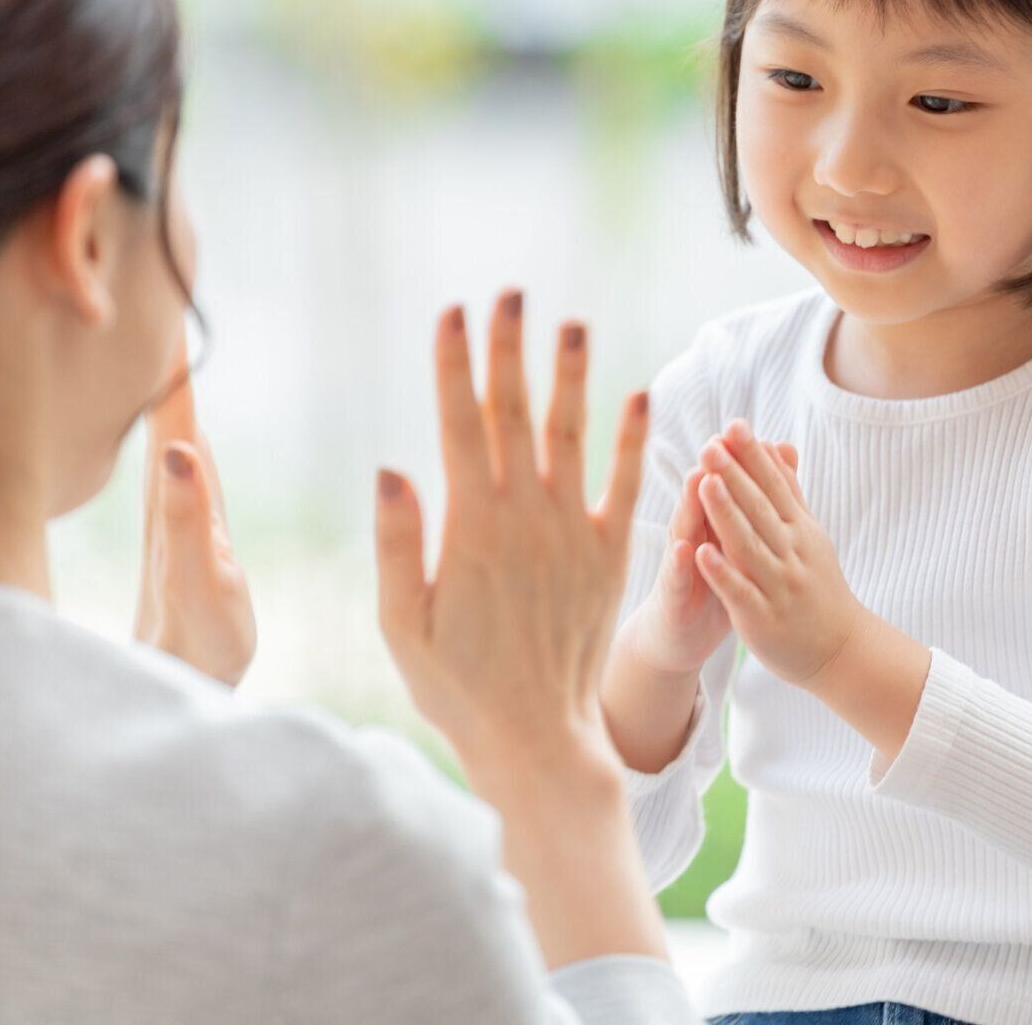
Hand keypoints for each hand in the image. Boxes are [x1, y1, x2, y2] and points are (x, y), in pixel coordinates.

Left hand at [135, 322, 255, 685]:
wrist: (177, 691)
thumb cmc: (195, 647)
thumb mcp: (202, 585)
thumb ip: (190, 520)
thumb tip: (179, 449)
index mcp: (171, 499)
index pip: (169, 413)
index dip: (172, 362)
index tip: (168, 303)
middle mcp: (164, 497)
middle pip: (160, 409)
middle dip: (164, 356)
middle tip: (164, 296)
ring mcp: (169, 513)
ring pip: (163, 430)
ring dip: (167, 386)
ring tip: (167, 339)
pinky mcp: (177, 531)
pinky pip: (174, 457)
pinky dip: (177, 423)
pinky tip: (179, 419)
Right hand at [373, 291, 649, 791]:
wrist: (536, 739)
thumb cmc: (457, 688)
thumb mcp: (403, 625)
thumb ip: (398, 546)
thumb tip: (390, 469)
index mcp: (469, 528)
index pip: (459, 425)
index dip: (456, 364)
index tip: (454, 311)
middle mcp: (524, 519)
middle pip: (513, 414)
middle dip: (509, 349)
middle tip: (511, 291)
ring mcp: (571, 535)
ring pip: (572, 436)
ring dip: (571, 376)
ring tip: (572, 321)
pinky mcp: (609, 557)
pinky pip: (626, 488)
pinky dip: (633, 442)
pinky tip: (640, 396)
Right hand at [616, 443, 798, 676]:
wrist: (678, 637)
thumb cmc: (712, 584)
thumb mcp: (736, 543)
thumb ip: (750, 505)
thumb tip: (772, 462)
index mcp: (710, 524)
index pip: (722, 487)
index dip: (732, 461)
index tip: (743, 429)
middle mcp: (690, 536)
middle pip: (700, 499)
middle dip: (710, 471)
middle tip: (718, 441)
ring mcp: (678, 566)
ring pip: (684, 531)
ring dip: (689, 506)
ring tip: (697, 479)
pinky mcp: (671, 597)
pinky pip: (676, 580)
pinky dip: (680, 564)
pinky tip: (685, 549)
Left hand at [693, 419, 861, 687]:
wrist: (842, 650)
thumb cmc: (817, 586)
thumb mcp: (809, 534)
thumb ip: (790, 491)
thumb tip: (778, 445)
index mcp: (799, 530)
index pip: (775, 486)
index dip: (754, 456)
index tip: (734, 425)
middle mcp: (791, 553)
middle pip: (760, 509)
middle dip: (735, 475)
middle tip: (711, 443)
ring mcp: (778, 586)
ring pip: (749, 545)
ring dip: (727, 514)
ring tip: (705, 483)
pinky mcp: (762, 618)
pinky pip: (740, 592)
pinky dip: (721, 573)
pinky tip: (699, 553)